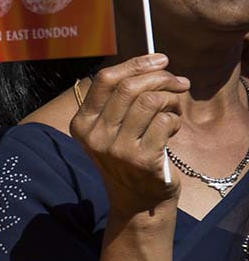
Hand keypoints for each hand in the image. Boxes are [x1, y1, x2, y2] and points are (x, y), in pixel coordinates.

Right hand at [70, 54, 186, 217]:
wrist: (137, 201)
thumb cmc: (129, 156)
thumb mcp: (111, 129)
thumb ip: (119, 100)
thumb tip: (151, 63)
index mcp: (81, 123)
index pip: (105, 79)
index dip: (136, 64)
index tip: (160, 59)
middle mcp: (94, 135)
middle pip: (129, 87)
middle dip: (161, 78)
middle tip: (179, 82)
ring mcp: (116, 149)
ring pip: (150, 102)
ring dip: (171, 100)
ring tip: (175, 109)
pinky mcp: (140, 159)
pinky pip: (165, 122)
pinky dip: (176, 120)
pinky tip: (173, 129)